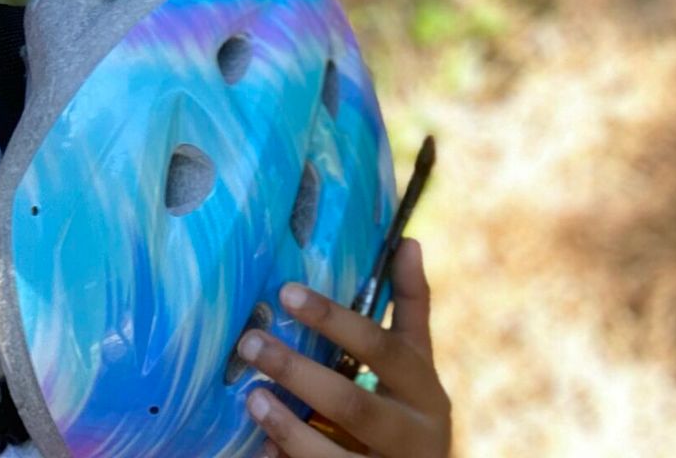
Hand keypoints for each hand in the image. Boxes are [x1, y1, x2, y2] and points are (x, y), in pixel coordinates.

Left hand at [239, 238, 450, 456]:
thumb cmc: (409, 406)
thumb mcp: (416, 362)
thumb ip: (409, 305)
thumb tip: (407, 240)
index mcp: (425, 392)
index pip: (381, 349)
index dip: (335, 321)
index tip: (286, 291)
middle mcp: (414, 436)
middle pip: (353, 405)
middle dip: (298, 373)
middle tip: (250, 342)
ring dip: (289, 428)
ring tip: (251, 398)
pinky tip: (261, 447)